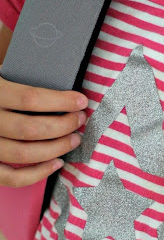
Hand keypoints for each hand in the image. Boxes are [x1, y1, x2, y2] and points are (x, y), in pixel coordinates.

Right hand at [0, 70, 87, 186]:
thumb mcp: (0, 66)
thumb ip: (16, 63)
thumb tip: (52, 62)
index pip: (31, 99)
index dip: (61, 101)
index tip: (81, 101)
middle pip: (31, 128)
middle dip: (64, 125)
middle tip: (80, 120)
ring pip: (24, 154)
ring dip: (56, 148)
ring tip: (74, 139)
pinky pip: (10, 177)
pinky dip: (37, 174)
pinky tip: (56, 163)